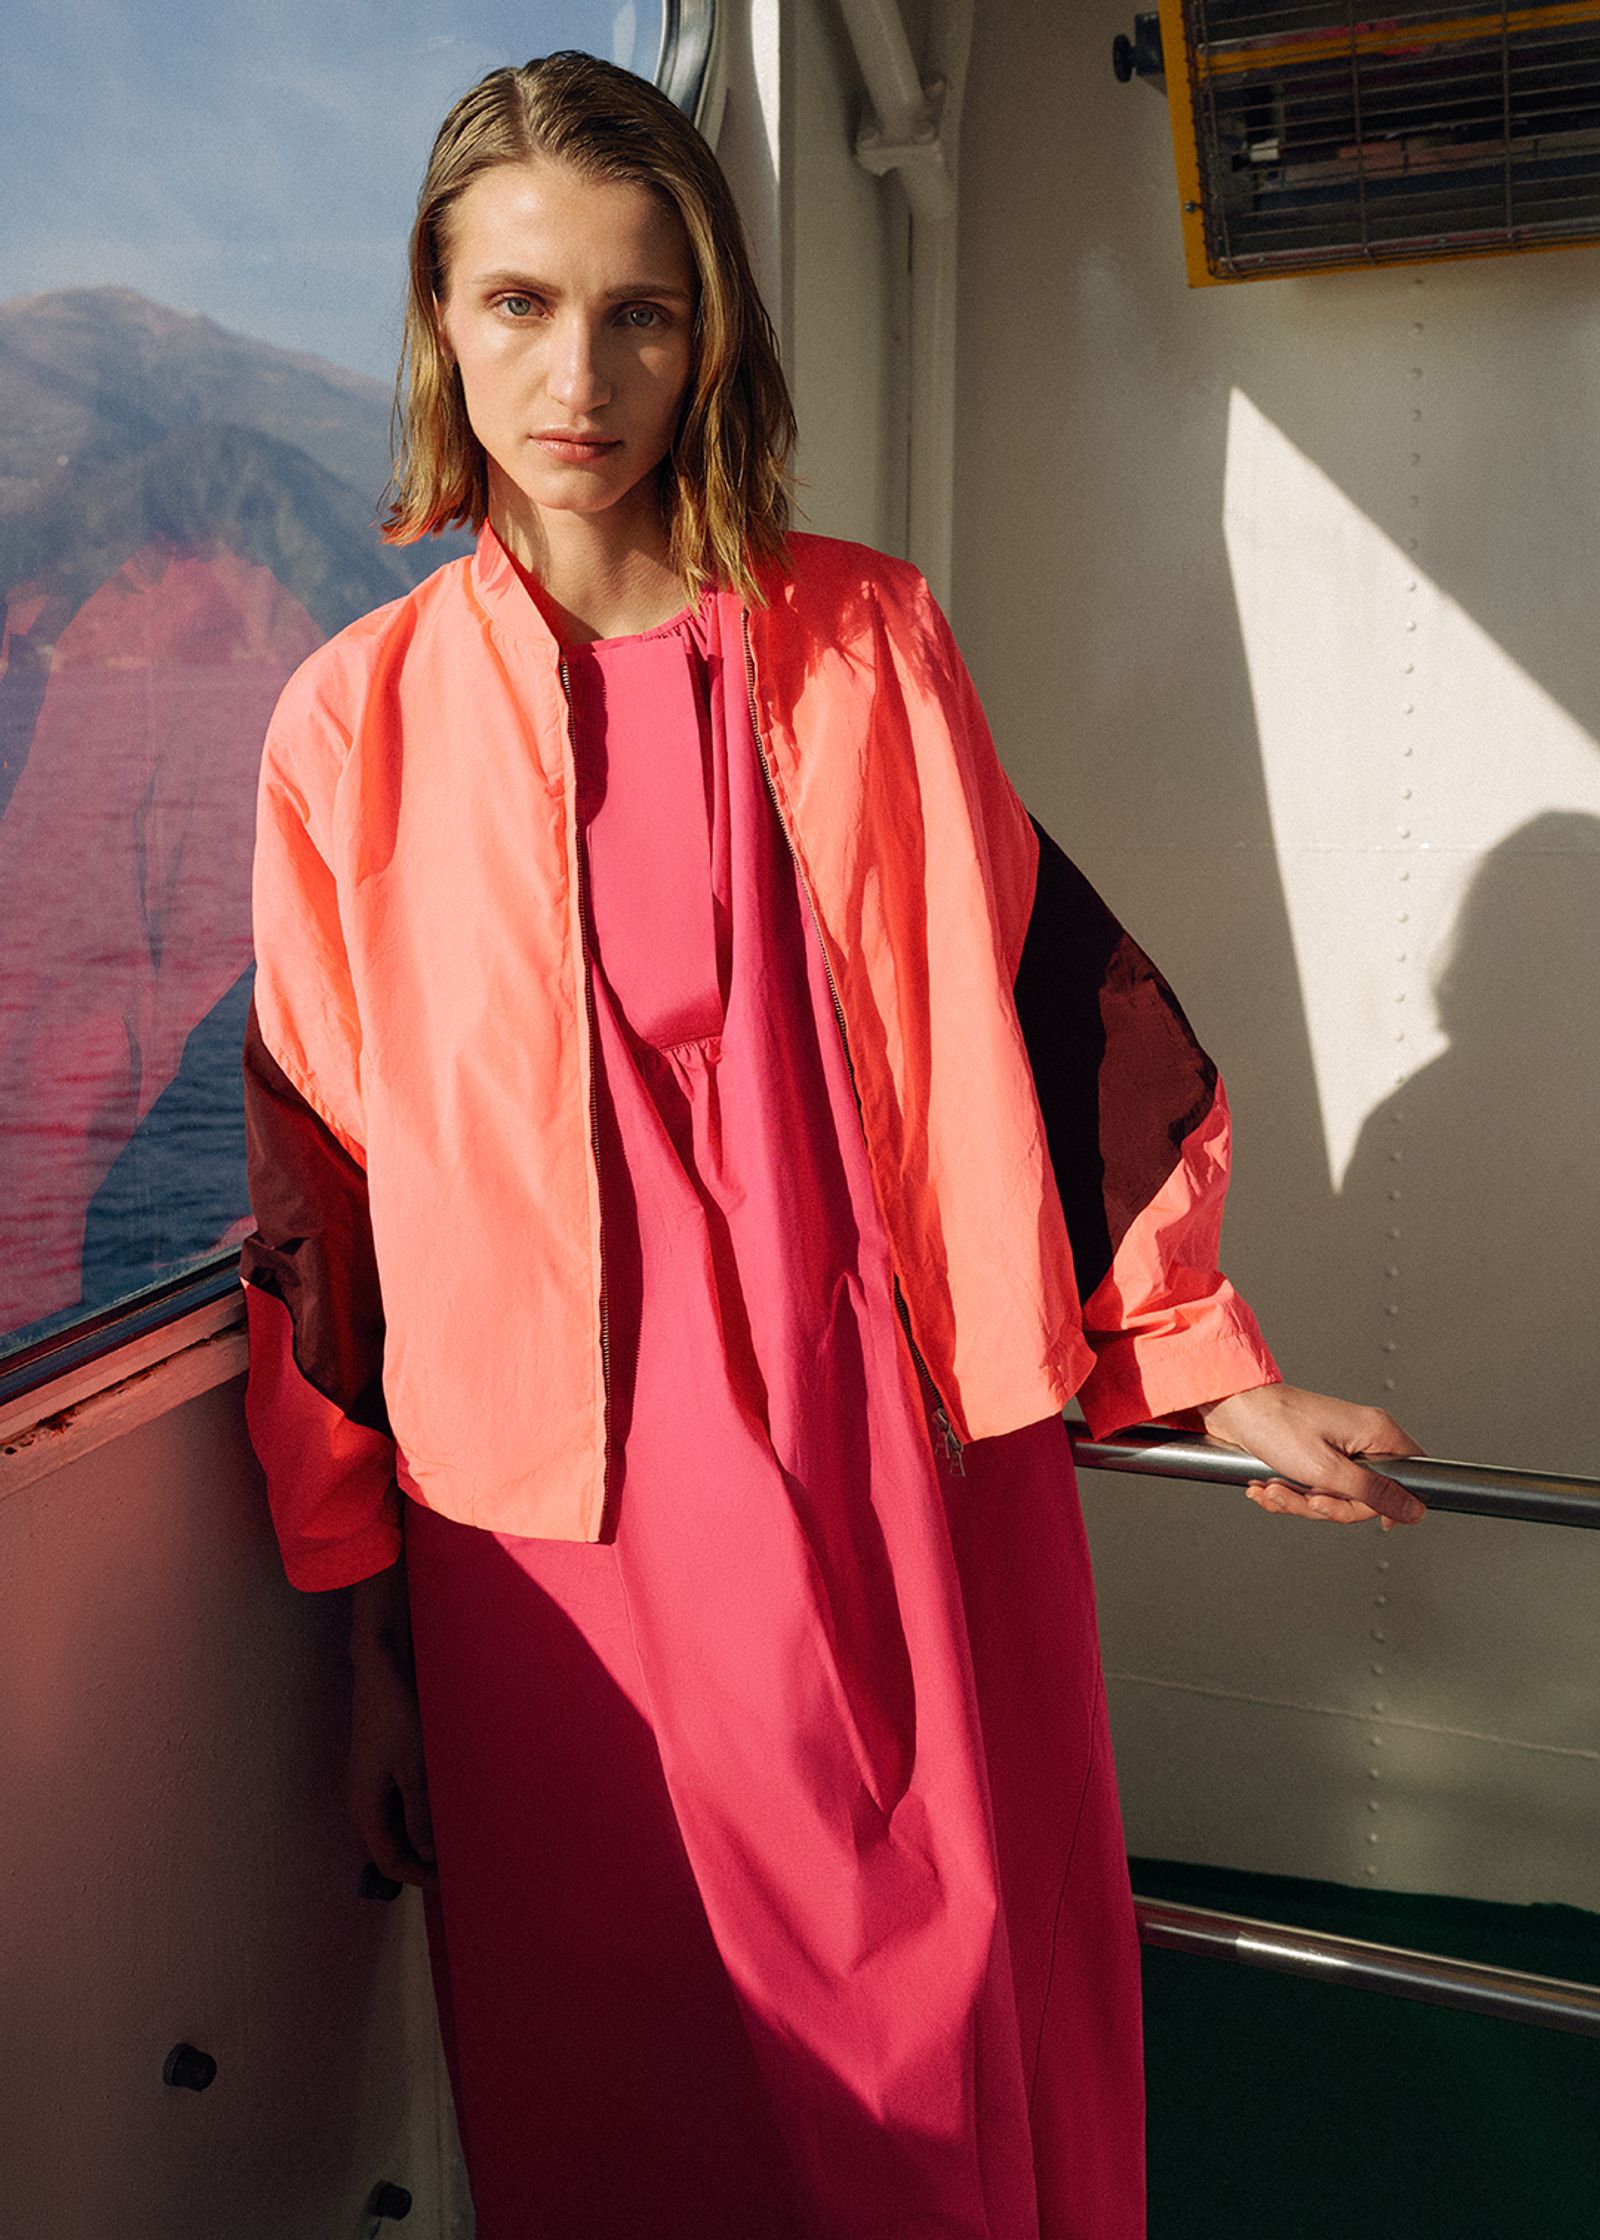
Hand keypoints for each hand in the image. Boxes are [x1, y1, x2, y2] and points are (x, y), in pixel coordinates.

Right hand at [347, 1561, 436, 1889]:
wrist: (384, 1663)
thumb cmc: (398, 1712)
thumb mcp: (415, 1768)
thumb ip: (421, 1816)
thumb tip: (429, 1856)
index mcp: (364, 1806)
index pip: (390, 1862)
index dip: (422, 1878)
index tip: (455, 1883)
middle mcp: (364, 1798)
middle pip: (394, 1846)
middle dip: (427, 1859)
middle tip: (464, 1862)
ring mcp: (374, 1779)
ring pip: (401, 1824)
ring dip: (428, 1833)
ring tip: (464, 1834)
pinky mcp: (385, 1762)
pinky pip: (404, 1800)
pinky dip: (426, 1809)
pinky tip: (452, 1802)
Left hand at [1196, 1382, 1425, 1530]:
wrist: (1233, 1408)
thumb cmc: (1276, 1424)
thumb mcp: (1328, 1470)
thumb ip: (1374, 1493)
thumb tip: (1415, 1510)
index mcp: (1377, 1432)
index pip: (1412, 1476)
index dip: (1392, 1503)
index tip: (1369, 1515)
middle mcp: (1362, 1439)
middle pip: (1367, 1497)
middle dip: (1329, 1505)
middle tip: (1308, 1496)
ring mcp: (1338, 1449)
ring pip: (1335, 1497)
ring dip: (1300, 1501)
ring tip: (1277, 1488)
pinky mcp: (1315, 1457)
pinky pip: (1314, 1490)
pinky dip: (1289, 1494)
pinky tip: (1268, 1485)